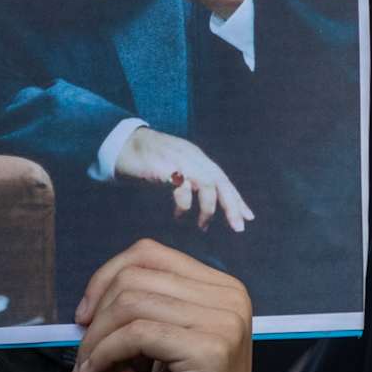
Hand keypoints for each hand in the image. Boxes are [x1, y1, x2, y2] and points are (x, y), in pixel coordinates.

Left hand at [71, 240, 254, 371]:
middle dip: (97, 315)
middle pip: (135, 276)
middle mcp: (230, 297)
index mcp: (222, 288)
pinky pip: (135, 335)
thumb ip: (145, 309)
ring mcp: (224, 323)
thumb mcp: (165, 344)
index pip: (149, 254)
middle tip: (83, 355)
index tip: (84, 317)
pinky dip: (104, 355)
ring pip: (130, 304)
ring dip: (95, 341)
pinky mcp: (209, 352)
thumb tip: (92, 294)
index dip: (105, 279)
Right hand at [114, 127, 254, 231]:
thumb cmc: (148, 159)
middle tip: (238, 227)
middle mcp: (193, 158)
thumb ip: (190, 179)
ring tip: (202, 226)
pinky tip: (179, 216)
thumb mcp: (175, 167)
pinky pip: (182, 190)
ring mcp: (180, 161)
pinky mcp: (166, 169)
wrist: (123, 144)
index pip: (222, 179)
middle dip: (232, 206)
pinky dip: (184, 207)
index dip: (236, 198)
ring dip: (207, 210)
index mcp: (198, 158)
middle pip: (220, 182)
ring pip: (207, 186)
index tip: (248, 216)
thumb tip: (206, 202)